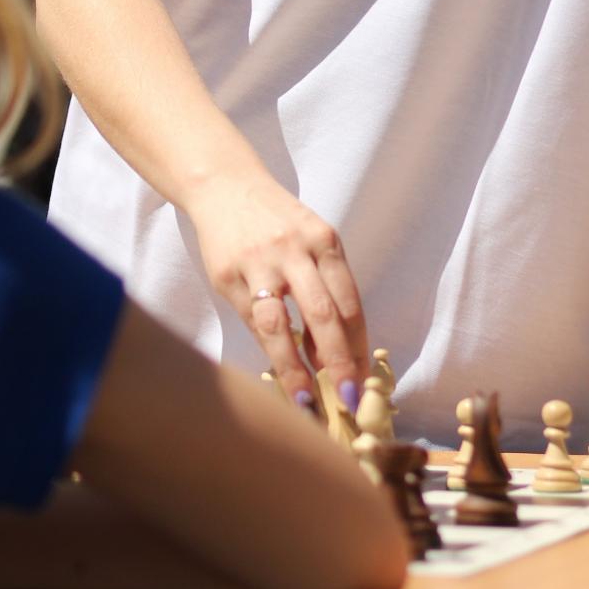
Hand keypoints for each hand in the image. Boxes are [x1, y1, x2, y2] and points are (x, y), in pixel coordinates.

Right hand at [185, 170, 367, 407]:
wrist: (225, 187)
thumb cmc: (278, 221)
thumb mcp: (311, 240)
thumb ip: (325, 287)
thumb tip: (333, 352)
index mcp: (323, 241)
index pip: (349, 301)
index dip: (358, 345)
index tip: (363, 381)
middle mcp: (293, 250)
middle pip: (322, 314)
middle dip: (338, 361)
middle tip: (347, 398)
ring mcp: (257, 263)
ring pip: (280, 324)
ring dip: (295, 368)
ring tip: (307, 401)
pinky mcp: (227, 276)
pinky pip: (251, 321)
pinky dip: (268, 350)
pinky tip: (279, 372)